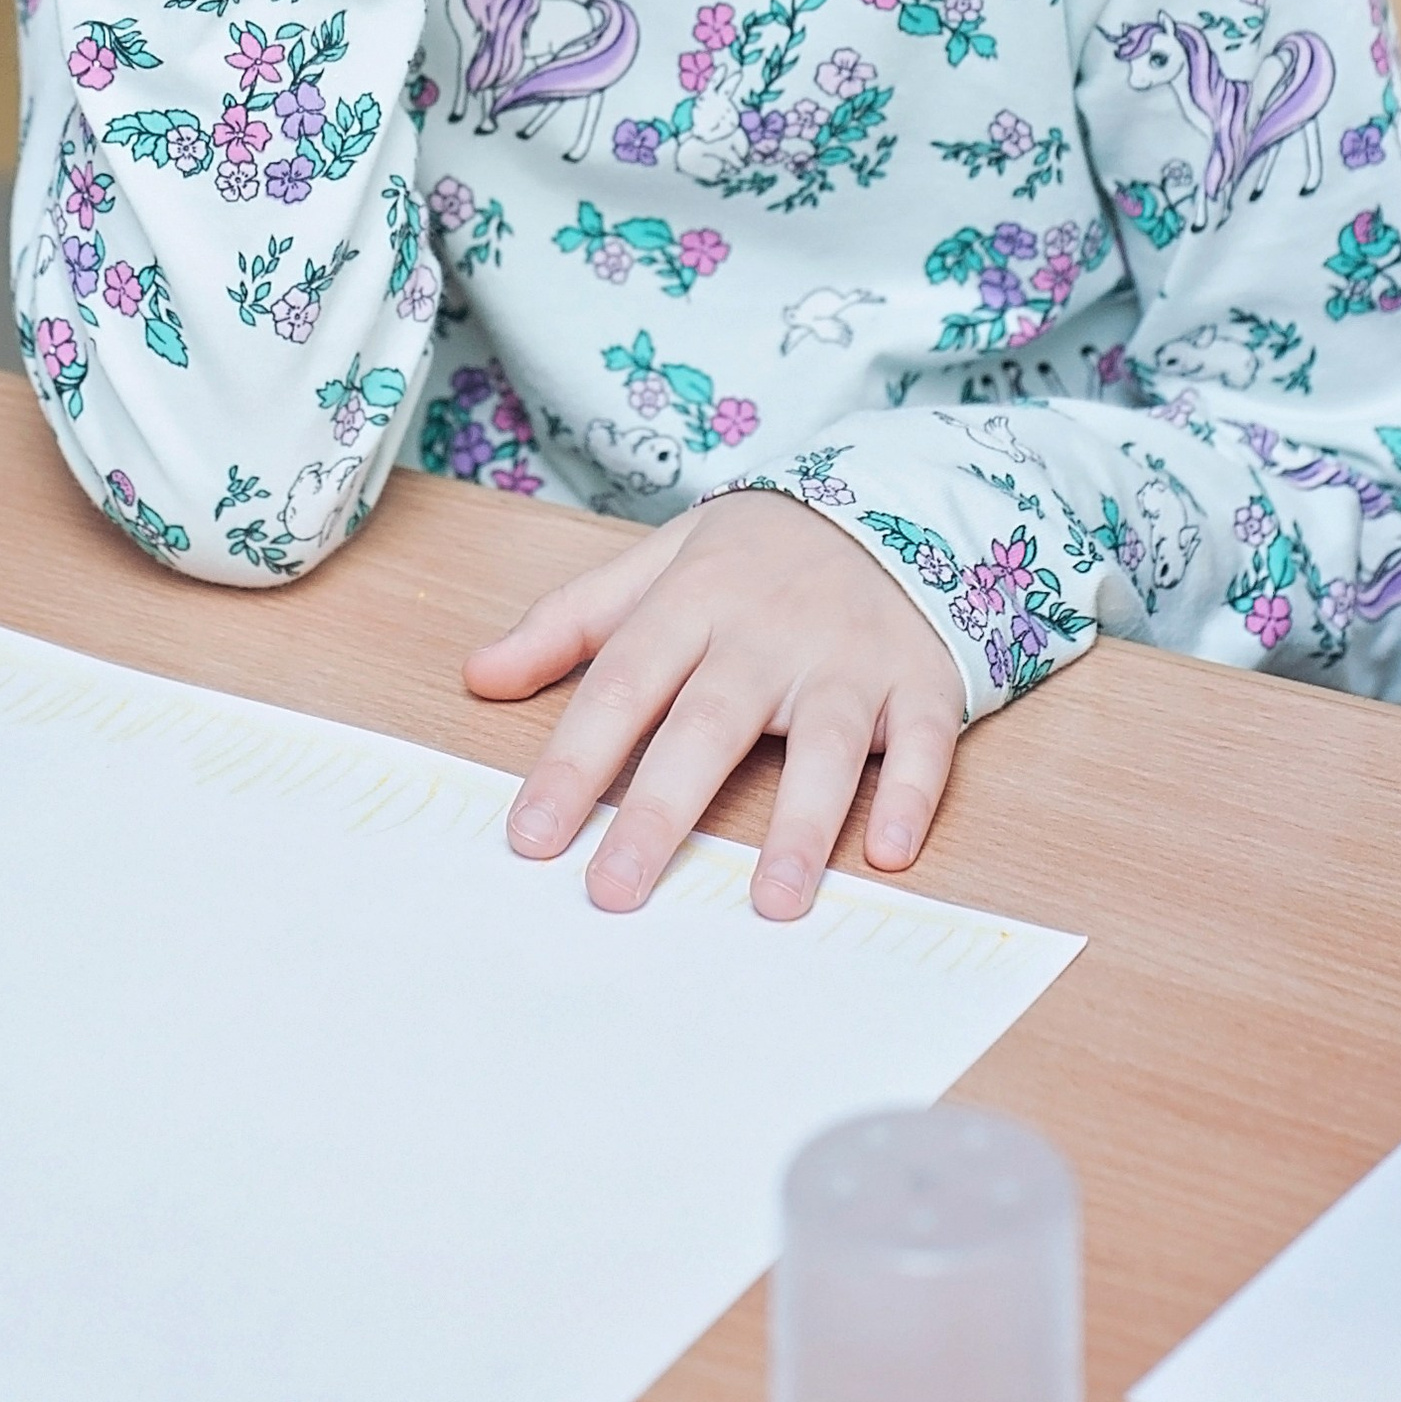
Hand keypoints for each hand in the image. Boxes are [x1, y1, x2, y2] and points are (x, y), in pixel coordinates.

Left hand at [468, 490, 966, 918]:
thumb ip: (570, 621)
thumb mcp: (658, 562)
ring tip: (772, 904)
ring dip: (801, 823)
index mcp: (695, 600)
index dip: (574, 761)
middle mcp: (769, 632)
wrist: (889, 497)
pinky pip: (922, 739)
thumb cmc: (755, 553)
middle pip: (709, 725)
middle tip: (615, 891)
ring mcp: (850, 657)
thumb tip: (478, 674)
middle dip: (660, 810)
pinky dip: (912, 794)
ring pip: (826, 742)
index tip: (531, 838)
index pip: (621, 685)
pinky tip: (891, 854)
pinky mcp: (920, 679)